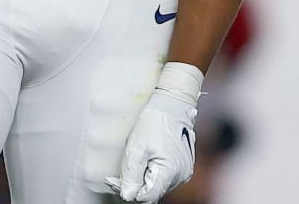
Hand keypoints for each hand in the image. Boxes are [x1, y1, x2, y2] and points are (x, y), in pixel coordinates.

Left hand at [108, 62, 200, 201]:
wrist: (173, 104)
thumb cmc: (155, 121)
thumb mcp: (137, 147)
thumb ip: (131, 174)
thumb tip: (127, 196)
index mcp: (169, 172)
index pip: (145, 196)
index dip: (128, 190)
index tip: (114, 180)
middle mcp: (180, 176)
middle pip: (151, 192)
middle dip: (134, 184)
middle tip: (119, 172)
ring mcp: (183, 172)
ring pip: (156, 185)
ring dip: (142, 179)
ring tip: (134, 161)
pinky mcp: (182, 167)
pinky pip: (163, 177)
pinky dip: (151, 173)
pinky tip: (145, 160)